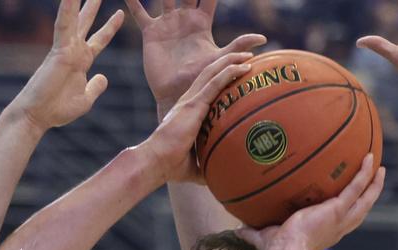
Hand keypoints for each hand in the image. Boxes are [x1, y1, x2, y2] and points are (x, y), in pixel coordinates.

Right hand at [13, 0, 125, 130]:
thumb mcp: (85, 99)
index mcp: (81, 62)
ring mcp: (65, 49)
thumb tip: (104, 77)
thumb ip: (95, 87)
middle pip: (86, 22)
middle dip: (94, 5)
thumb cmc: (57, 110)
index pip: (99, 39)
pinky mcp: (58, 50)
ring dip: (80, 1)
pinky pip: (63, 25)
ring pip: (75, 18)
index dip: (110, 27)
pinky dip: (67, 10)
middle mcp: (74, 51)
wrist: (38, 116)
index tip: (121, 13)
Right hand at [125, 0, 265, 112]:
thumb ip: (238, 45)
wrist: (176, 93)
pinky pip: (141, 13)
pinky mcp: (151, 32)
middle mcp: (184, 19)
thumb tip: (263, 38)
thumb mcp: (220, 59)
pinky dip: (133, 2)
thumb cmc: (200, 79)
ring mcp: (167, 24)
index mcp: (201, 22)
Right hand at [138, 51, 255, 182]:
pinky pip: (215, 83)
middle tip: (247, 58)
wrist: (156, 162)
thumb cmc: (170, 167)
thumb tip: (222, 179)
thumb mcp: (194, 166)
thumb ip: (208, 167)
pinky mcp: (193, 104)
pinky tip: (244, 66)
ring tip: (249, 55)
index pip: (206, 89)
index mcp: (188, 112)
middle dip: (228, 62)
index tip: (237, 76)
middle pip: (210, 73)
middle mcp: (188, 101)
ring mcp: (190, 100)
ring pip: (213, 72)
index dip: (220, 79)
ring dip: (231, 60)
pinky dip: (230, 72)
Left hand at [237, 154, 384, 249]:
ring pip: (365, 199)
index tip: (349, 202)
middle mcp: (338, 228)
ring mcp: (340, 219)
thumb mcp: (264, 237)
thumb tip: (238, 230)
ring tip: (379, 167)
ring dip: (374, 183)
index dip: (348, 211)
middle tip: (375, 180)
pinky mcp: (338, 210)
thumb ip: (253, 232)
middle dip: (369, 195)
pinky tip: (369, 158)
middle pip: (361, 210)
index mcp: (325, 234)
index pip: (341, 221)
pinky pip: (356, 187)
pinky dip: (364, 173)